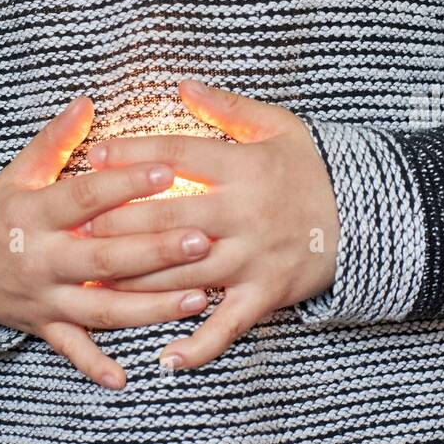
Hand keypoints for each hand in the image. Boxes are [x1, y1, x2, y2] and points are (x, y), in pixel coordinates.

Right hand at [0, 95, 214, 388]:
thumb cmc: (1, 211)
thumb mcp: (20, 171)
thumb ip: (55, 140)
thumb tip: (86, 102)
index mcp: (35, 213)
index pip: (84, 198)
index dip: (125, 183)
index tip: (168, 169)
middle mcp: (42, 259)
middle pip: (104, 257)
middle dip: (155, 250)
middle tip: (203, 239)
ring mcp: (45, 298)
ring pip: (103, 308)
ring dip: (151, 307)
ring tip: (201, 297)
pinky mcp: (45, 328)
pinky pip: (73, 351)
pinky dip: (96, 366)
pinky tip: (130, 377)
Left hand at [83, 80, 339, 370]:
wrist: (366, 216)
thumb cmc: (311, 167)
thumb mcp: (277, 125)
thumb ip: (227, 108)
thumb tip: (182, 85)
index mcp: (243, 167)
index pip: (177, 156)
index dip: (133, 155)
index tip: (95, 156)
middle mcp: (244, 214)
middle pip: (170, 217)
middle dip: (120, 222)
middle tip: (76, 224)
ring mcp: (253, 258)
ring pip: (185, 273)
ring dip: (138, 281)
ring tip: (95, 284)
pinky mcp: (265, 295)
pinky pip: (227, 326)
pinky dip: (197, 345)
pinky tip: (164, 357)